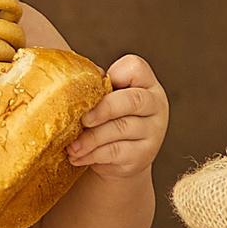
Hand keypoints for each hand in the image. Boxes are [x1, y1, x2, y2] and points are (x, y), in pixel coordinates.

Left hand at [67, 55, 168, 180]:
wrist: (117, 159)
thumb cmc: (107, 120)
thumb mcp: (105, 99)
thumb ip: (95, 87)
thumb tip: (73, 80)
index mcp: (145, 83)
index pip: (136, 68)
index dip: (115, 73)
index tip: (94, 87)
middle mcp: (155, 105)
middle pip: (132, 100)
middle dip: (103, 109)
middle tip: (82, 119)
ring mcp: (153, 131)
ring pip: (121, 128)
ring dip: (90, 138)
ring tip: (71, 146)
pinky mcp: (144, 155)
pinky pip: (116, 152)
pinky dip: (92, 154)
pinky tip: (77, 156)